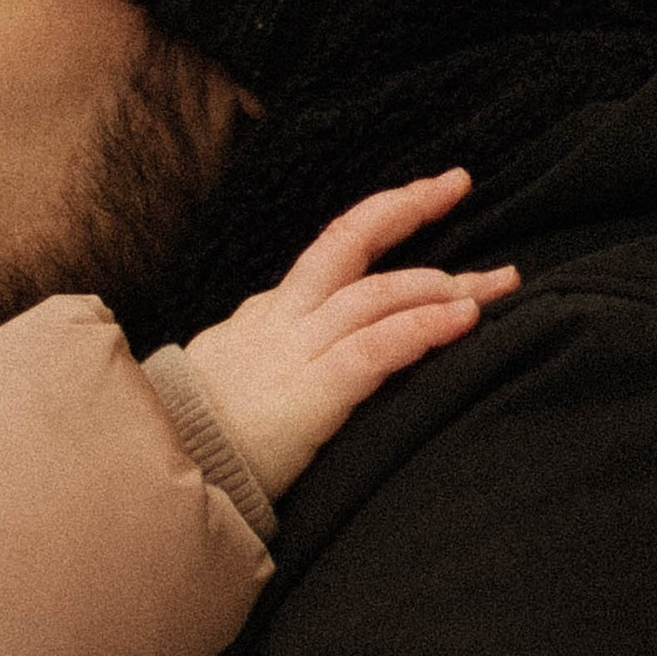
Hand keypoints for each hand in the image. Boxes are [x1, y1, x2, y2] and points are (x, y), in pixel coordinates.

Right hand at [180, 170, 516, 503]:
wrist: (162, 471)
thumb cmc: (200, 436)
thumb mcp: (232, 371)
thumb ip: (275, 346)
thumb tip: (326, 338)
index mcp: (268, 314)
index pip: (333, 247)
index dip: (384, 213)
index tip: (430, 193)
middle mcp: (281, 321)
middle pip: (348, 241)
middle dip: (409, 207)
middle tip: (461, 184)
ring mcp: (293, 354)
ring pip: (373, 295)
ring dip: (440, 285)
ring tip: (494, 284)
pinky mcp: (308, 396)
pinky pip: (374, 350)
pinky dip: (421, 329)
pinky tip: (462, 320)